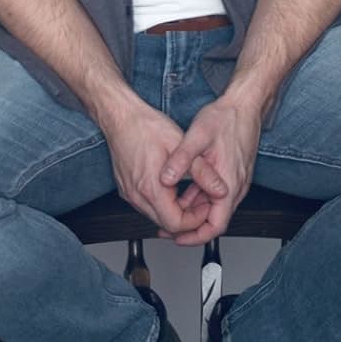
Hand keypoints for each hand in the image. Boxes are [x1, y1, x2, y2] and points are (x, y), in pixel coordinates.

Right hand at [102, 100, 228, 235]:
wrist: (121, 117)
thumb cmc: (146, 127)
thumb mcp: (182, 145)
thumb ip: (203, 171)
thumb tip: (220, 189)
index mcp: (151, 188)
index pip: (176, 224)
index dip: (195, 220)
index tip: (205, 206)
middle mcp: (137, 196)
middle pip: (166, 224)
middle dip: (188, 217)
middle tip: (202, 200)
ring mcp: (130, 194)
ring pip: (157, 216)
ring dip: (176, 209)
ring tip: (190, 191)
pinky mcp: (127, 190)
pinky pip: (148, 205)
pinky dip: (163, 202)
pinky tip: (173, 187)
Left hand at [156, 96, 261, 244]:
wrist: (245, 104)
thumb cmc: (227, 118)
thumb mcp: (198, 136)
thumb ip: (181, 159)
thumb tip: (165, 178)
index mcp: (229, 183)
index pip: (216, 226)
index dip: (195, 236)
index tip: (178, 238)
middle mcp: (236, 186)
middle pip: (214, 219)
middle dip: (190, 226)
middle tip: (167, 226)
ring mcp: (235, 180)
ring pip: (213, 206)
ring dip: (193, 210)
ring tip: (170, 208)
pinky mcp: (232, 173)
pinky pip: (215, 193)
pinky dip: (199, 196)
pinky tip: (183, 190)